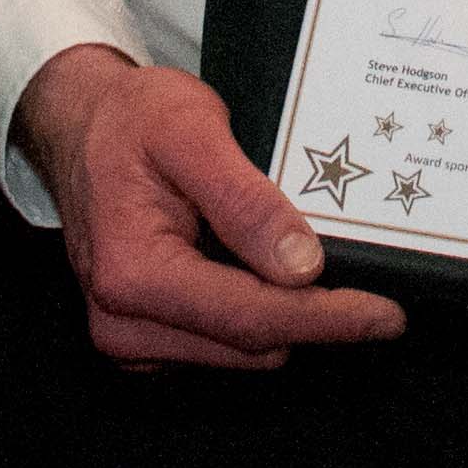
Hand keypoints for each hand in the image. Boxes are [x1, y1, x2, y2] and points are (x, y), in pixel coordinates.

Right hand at [14, 43, 406, 369]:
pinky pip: (223, 341)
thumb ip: (245, 200)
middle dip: (312, 311)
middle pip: (253, 343)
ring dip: (282, 308)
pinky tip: (260, 264)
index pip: (252, 318)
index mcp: (133, 275)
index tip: (385, 316)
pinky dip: (254, 308)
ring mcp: (132, 337)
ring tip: (293, 249)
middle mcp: (125, 323)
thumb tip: (301, 264)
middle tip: (363, 270)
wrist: (82, 124)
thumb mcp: (192, 130)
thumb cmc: (129, 119)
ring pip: (243, 349)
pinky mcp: (147, 336)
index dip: (328, 319)